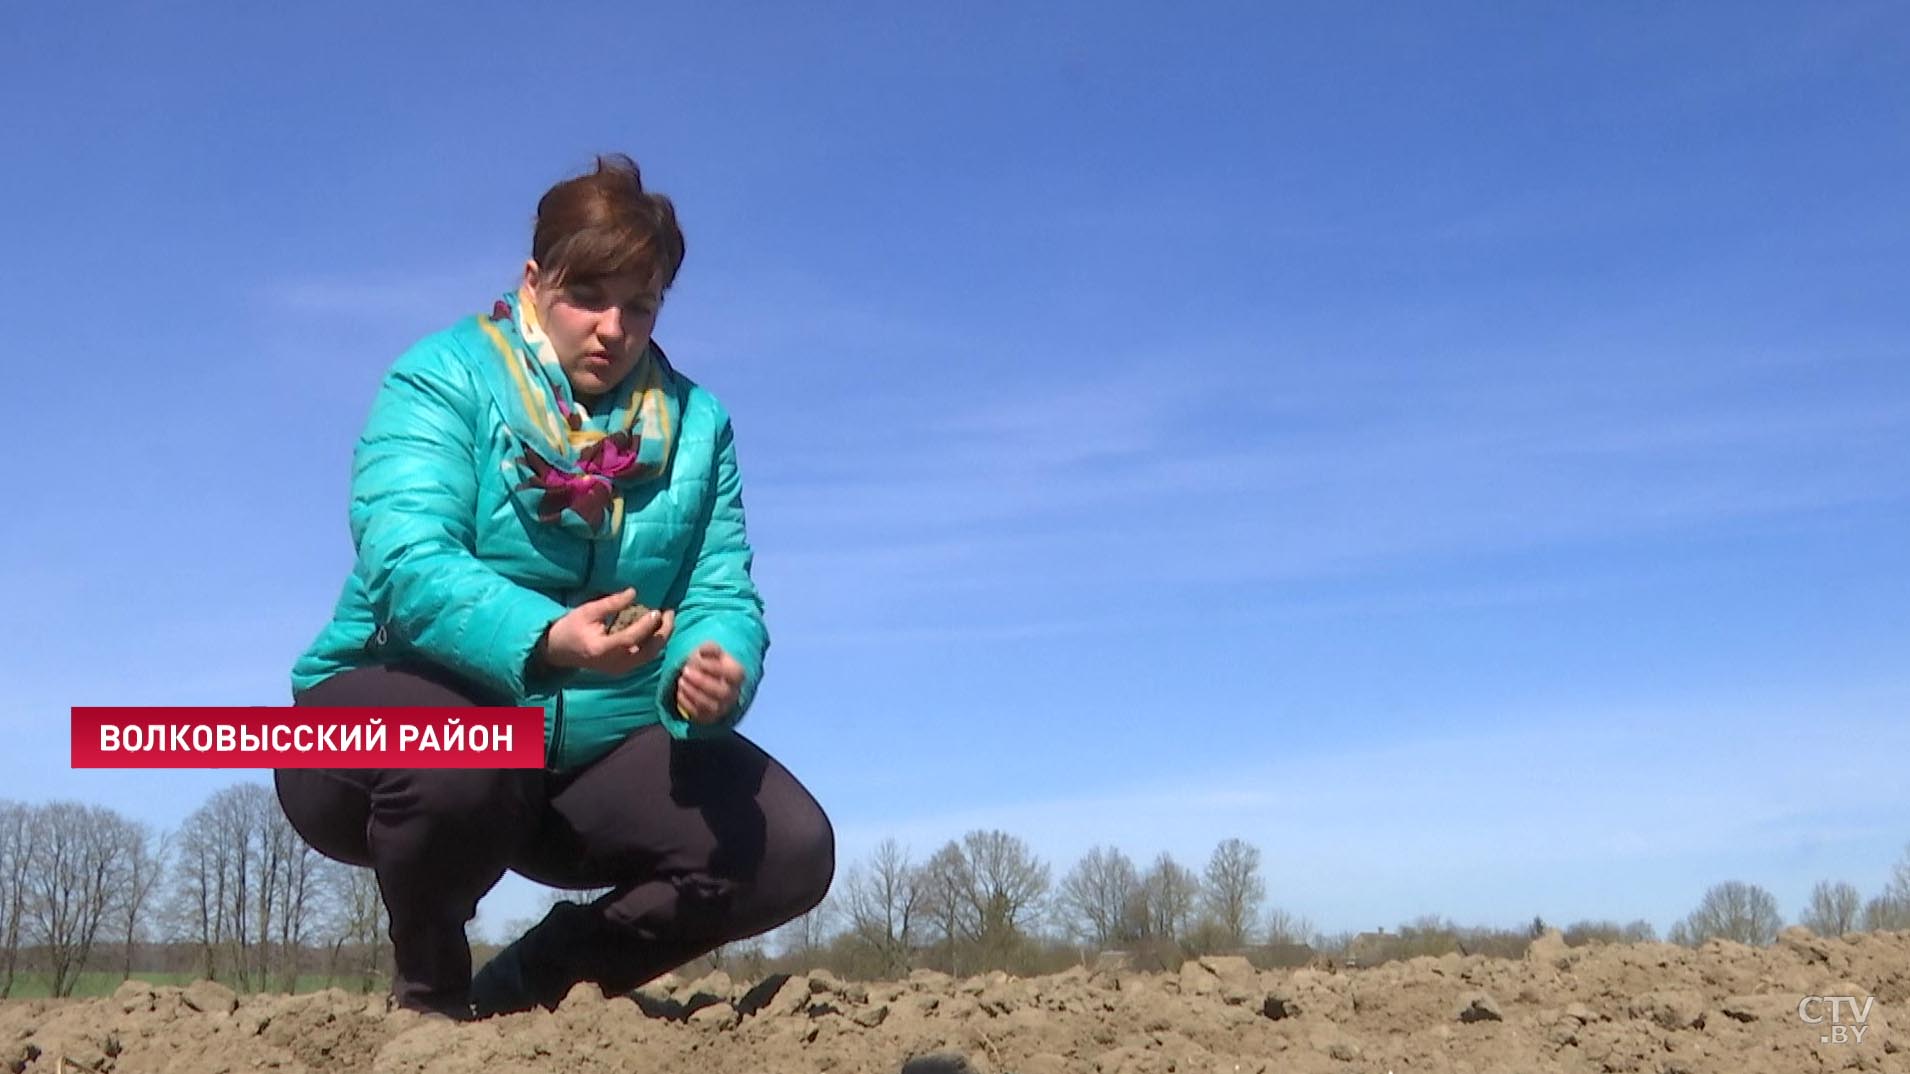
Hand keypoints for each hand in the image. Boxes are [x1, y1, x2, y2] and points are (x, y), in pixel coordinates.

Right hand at [540, 589, 674, 676]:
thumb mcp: (587, 611)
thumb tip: (634, 592)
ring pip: (649, 656)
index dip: (646, 626)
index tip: (658, 610)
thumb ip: (611, 603)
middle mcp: (614, 663)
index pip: (630, 639)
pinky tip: (657, 629)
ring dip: (661, 638)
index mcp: (602, 649)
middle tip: (670, 612)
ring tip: (667, 618)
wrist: (559, 651)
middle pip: (647, 652)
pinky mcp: (623, 669)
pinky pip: (645, 658)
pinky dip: (654, 644)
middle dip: (662, 632)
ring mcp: (619, 669)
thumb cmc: (571, 628)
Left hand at [674, 642, 743, 724]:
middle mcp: (732, 694)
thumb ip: (709, 648)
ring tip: (681, 681)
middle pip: (721, 692)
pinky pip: (698, 714)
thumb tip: (703, 652)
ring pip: (710, 705)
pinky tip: (680, 692)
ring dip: (692, 693)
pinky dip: (687, 703)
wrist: (708, 680)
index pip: (732, 674)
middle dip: (701, 681)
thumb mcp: (711, 651)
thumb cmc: (710, 662)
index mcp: (737, 676)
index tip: (697, 659)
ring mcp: (722, 708)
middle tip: (685, 671)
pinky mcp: (709, 717)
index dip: (714, 667)